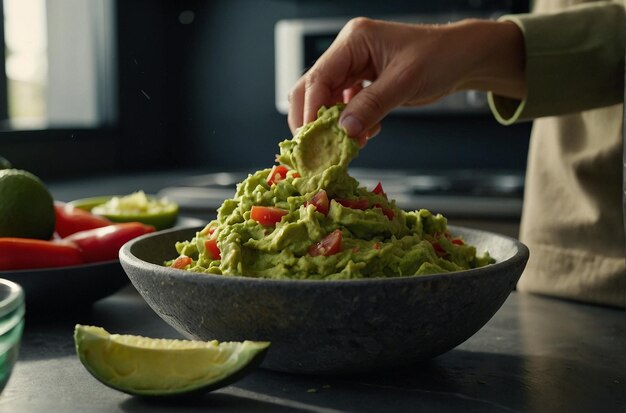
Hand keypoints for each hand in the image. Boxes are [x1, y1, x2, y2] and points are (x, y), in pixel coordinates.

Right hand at [287, 17, 525, 143]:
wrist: (463, 58)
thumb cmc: (439, 57)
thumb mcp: (405, 81)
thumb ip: (372, 105)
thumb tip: (343, 130)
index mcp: (354, 40)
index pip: (318, 76)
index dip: (311, 109)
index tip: (311, 137)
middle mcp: (348, 52)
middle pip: (313, 88)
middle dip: (312, 119)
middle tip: (316, 148)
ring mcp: (354, 68)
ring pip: (327, 101)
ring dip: (333, 125)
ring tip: (347, 145)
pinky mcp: (363, 83)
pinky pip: (345, 107)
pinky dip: (350, 124)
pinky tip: (365, 134)